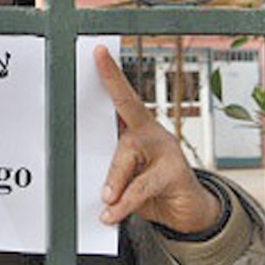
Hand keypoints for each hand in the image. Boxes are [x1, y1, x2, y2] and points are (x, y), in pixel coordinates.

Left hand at [94, 45, 220, 233]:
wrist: (186, 210)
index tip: (98, 52)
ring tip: (105, 200)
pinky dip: (124, 202)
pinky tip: (112, 212)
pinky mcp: (175, 173)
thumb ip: (109, 163)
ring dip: (114, 181)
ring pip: (130, 157)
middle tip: (88, 152)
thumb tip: (77, 162)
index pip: (121, 96)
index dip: (110, 73)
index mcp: (137, 127)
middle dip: (106, 142)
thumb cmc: (150, 185)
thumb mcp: (126, 172)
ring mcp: (167, 151)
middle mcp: (152, 132)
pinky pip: (142, 187)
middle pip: (124, 131)